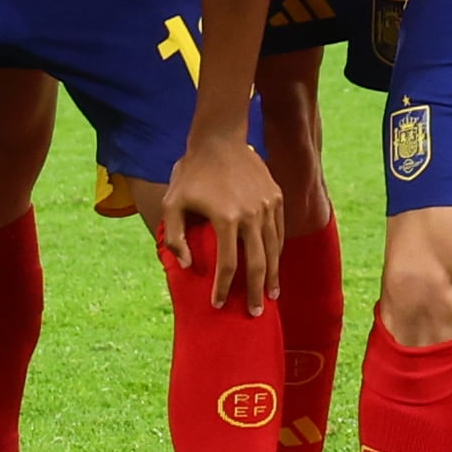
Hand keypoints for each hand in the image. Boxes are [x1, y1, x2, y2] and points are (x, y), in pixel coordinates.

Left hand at [160, 126, 282, 312]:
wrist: (219, 139)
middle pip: (258, 263)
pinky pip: (279, 231)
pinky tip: (273, 265)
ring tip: (270, 296)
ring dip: (272, 275)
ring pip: (274, 249)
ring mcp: (268, 205)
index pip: (227, 265)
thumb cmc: (191, 173)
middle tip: (254, 313)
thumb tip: (189, 266)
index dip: (222, 288)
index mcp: (226, 218)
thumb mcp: (172, 203)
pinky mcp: (276, 197)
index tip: (217, 304)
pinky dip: (277, 252)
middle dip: (255, 292)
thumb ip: (174, 237)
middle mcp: (252, 214)